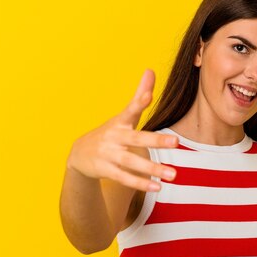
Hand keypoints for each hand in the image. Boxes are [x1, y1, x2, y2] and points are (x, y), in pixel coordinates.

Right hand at [66, 69, 177, 190]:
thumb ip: (139, 95)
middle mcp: (114, 137)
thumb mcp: (123, 115)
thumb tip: (150, 69)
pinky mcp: (106, 171)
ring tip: (174, 174)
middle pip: (136, 138)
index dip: (139, 101)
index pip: (130, 109)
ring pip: (132, 162)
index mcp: (120, 122)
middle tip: (177, 142)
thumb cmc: (110, 133)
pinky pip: (125, 178)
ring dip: (153, 169)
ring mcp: (109, 154)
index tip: (148, 94)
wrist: (78, 155)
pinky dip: (141, 183)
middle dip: (156, 140)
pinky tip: (158, 187)